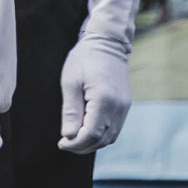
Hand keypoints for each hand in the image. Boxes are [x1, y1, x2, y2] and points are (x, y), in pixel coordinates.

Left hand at [57, 33, 132, 152]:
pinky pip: (115, 128)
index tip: (61, 142)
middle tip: (65, 143)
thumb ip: (71, 111)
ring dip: (93, 142)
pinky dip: (102, 134)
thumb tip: (69, 136)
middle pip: (102, 140)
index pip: (91, 135)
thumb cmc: (85, 58)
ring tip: (75, 138)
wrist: (107, 42)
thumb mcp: (71, 82)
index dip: (76, 143)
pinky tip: (87, 129)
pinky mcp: (125, 105)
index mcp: (104, 101)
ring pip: (111, 137)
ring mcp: (124, 107)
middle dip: (83, 146)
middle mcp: (118, 107)